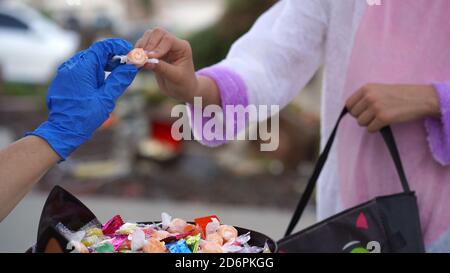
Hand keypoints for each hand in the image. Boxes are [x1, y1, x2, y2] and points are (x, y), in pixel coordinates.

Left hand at [27, 38, 137, 159]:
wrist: (63, 131)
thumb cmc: (84, 117)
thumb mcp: (106, 98)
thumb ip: (120, 80)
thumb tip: (133, 67)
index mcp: (82, 68)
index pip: (102, 47)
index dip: (118, 46)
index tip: (131, 52)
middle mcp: (71, 66)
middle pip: (96, 53)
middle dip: (113, 57)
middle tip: (128, 65)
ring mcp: (66, 72)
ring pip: (89, 61)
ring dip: (105, 65)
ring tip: (118, 75)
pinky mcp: (64, 79)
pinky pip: (82, 69)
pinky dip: (95, 71)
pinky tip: (104, 82)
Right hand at [136, 28, 209, 103]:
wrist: (182, 90)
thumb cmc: (183, 84)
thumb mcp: (174, 77)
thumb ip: (161, 68)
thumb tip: (146, 61)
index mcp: (182, 47)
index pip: (167, 40)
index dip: (156, 48)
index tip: (148, 58)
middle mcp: (172, 43)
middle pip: (157, 33)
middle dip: (147, 45)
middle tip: (141, 59)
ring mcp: (163, 45)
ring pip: (148, 36)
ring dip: (141, 47)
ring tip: (137, 60)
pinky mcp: (154, 51)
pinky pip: (143, 45)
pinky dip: (138, 51)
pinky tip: (136, 61)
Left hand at [346, 83, 440, 132]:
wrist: (420, 98)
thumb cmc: (400, 95)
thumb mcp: (379, 90)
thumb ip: (365, 97)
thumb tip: (351, 110)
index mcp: (367, 88)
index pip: (349, 104)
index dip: (355, 110)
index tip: (363, 112)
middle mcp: (369, 96)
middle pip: (354, 115)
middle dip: (362, 117)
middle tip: (374, 115)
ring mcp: (376, 107)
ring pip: (361, 123)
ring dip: (369, 123)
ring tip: (380, 118)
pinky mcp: (383, 117)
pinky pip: (370, 129)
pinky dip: (376, 129)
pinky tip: (384, 123)